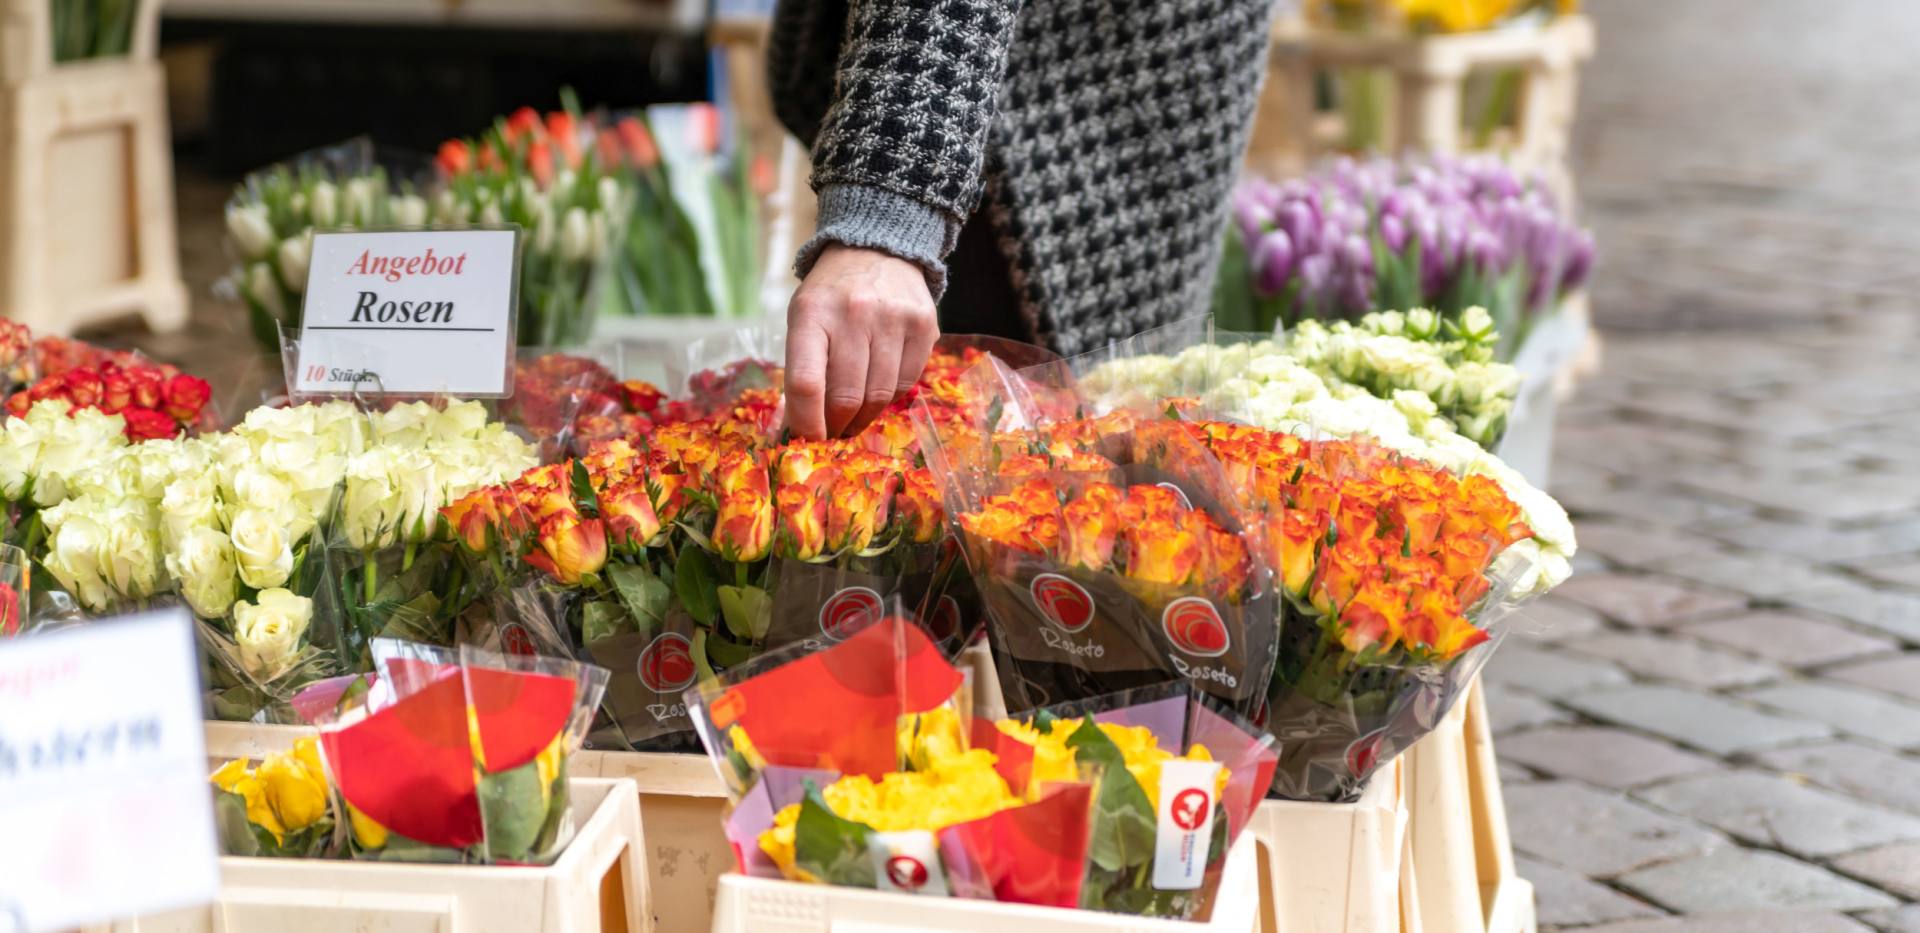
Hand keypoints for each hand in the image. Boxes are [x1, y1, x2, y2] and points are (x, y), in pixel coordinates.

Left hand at [785, 244, 939, 438]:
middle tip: (833, 433)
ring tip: (854, 418)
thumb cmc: (831, 295)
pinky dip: (889, 397)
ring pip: (879, 396)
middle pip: (846, 396)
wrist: (877, 249)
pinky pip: (906, 383)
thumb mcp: (804, 319)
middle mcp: (853, 313)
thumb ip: (803, 370)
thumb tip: (800, 431)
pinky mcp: (924, 325)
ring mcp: (893, 318)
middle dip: (837, 425)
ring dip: (864, 417)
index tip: (807, 441)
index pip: (806, 383)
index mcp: (811, 313)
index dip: (807, 423)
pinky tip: (878, 390)